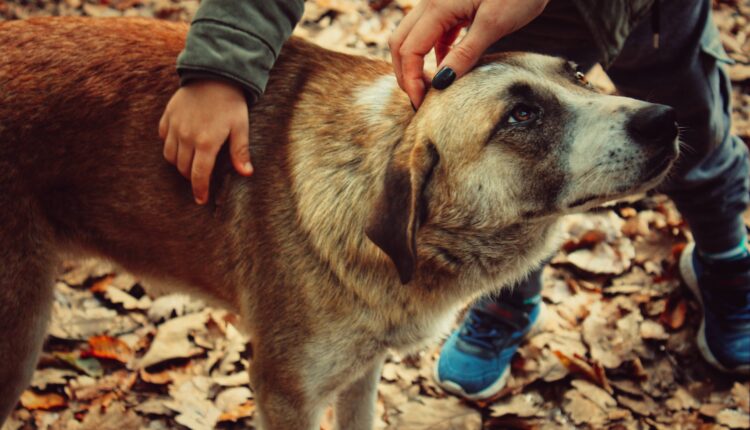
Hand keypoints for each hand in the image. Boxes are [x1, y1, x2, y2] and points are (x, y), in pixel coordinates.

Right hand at [159, 80, 252, 204]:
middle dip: (191, 177)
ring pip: (170, 156)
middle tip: (201, 177)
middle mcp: (186, 136)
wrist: (214, 73)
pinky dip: (170, 145)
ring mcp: (174, 126)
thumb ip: (240, 152)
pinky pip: (163, 138)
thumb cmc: (231, 103)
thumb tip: (246, 174)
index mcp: (206, 142)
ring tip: (191, 163)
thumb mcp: (241, 127)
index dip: (199, 190)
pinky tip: (181, 144)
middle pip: (183, 168)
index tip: (201, 200)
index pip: (199, 174)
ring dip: (179, 163)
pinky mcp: (167, 116)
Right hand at [389, 0, 547, 107]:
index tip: (421, 105)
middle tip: (420, 100)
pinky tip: (448, 67)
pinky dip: (432, 52)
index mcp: (437, 6)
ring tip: (432, 88)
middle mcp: (431, 1)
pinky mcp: (451, 5)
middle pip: (401, 42)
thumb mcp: (494, 24)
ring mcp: (439, 2)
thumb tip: (441, 83)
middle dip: (406, 73)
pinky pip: (431, 31)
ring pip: (413, 37)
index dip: (411, 80)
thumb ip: (465, 53)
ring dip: (416, 63)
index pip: (409, 50)